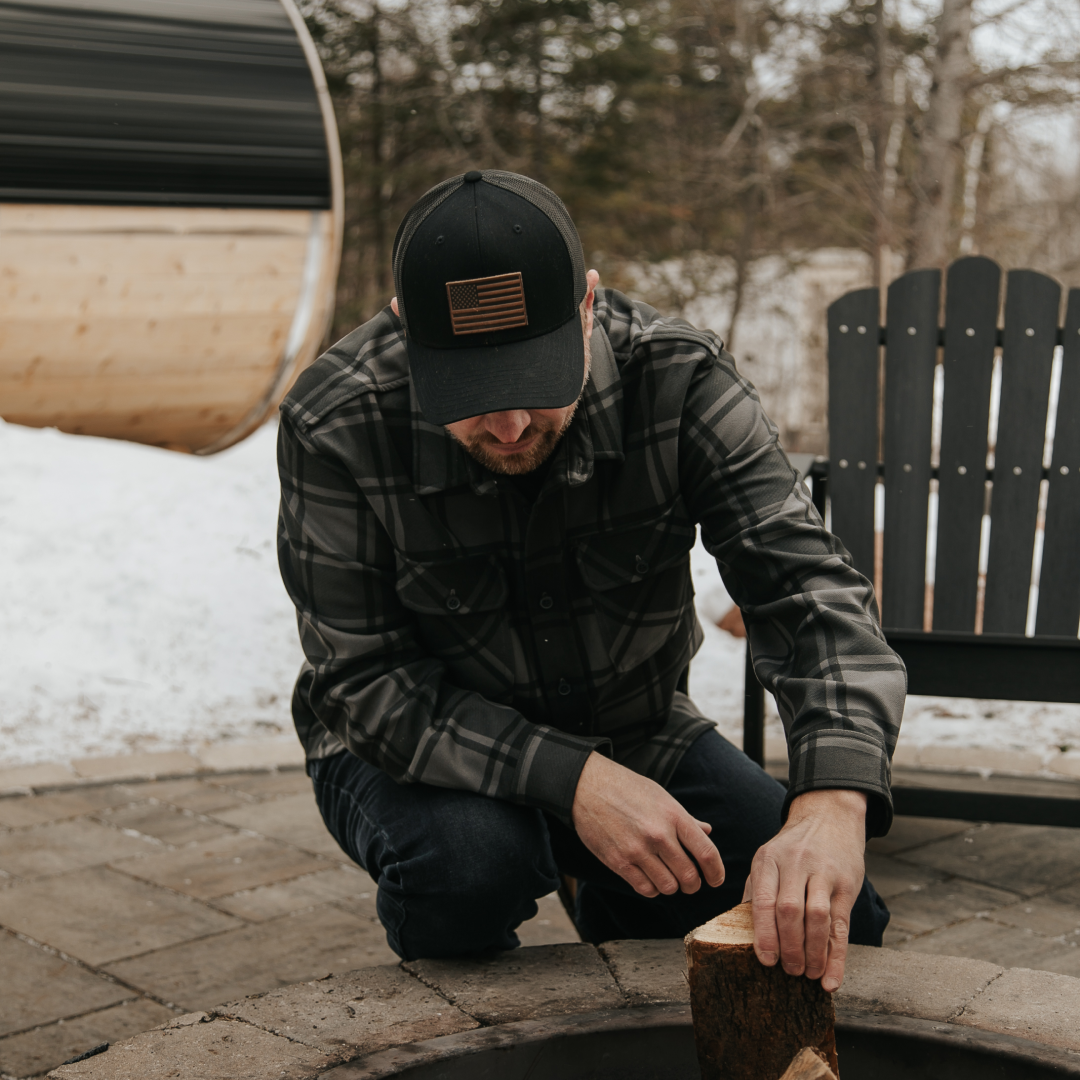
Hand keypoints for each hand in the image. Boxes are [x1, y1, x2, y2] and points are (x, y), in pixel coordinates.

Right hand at [571, 752, 724, 897]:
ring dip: (671, 886)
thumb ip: (684, 817)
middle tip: (690, 882)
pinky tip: (649, 878)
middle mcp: (658, 835)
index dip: (716, 872)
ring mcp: (638, 850)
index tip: (715, 879)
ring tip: (667, 877)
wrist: (587, 786)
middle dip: (693, 884)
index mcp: (673, 815)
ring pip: (669, 887)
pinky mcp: (618, 862)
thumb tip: (707, 831)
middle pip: (689, 876)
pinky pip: (645, 889)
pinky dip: (652, 888)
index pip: (706, 853)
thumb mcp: (661, 796)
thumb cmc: (626, 788)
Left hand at [742, 788, 866, 991]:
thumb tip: (741, 928)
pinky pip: (841, 924)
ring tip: (808, 974)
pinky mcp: (846, 882)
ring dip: (813, 953)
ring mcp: (823, 872)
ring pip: (817, 918)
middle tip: (789, 971)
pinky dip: (836, 956)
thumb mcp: (768, 858)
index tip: (766, 961)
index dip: (764, 935)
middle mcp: (795, 863)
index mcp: (768, 859)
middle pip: (790, 912)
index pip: (764, 901)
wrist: (829, 816)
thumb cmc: (793, 847)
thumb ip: (756, 890)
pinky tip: (831, 978)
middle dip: (789, 947)